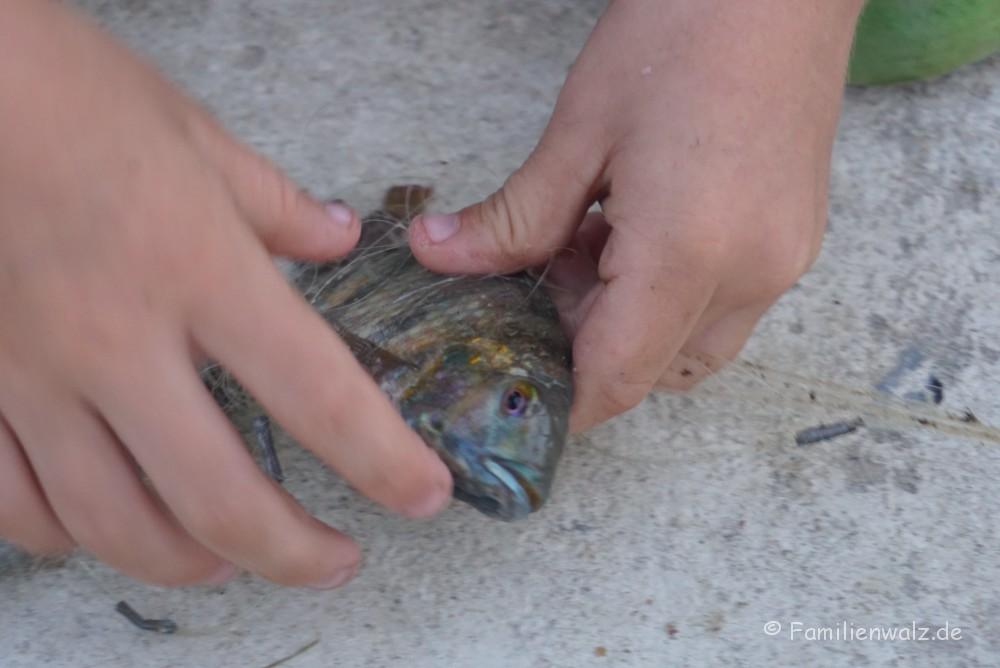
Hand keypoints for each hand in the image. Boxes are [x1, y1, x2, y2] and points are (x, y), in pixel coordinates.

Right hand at [0, 0, 449, 586]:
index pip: (318, 394)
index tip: (424, 497)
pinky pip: (16, 503)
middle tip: (338, 562)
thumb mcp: (197, 138)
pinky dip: (74, 537)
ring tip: (236, 562)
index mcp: (199, 270)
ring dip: (191, 564)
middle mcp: (118, 340)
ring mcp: (32, 375)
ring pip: (113, 524)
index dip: (384, 462)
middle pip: (218, 498)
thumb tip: (339, 237)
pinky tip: (112, 530)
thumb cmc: (68, 92)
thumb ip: (278, 207)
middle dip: (295, 554)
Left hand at [410, 0, 863, 430]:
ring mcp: (782, 261)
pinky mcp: (795, 241)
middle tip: (537, 286)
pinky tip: (634, 230)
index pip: (618, 375)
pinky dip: (670, 295)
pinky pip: (724, 306)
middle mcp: (748, 275)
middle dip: (588, 349)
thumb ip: (513, 217)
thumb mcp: (580, 131)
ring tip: (586, 245)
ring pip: (692, 345)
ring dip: (629, 325)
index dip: (566, 401)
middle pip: (654, 369)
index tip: (521, 394)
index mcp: (687, 254)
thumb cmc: (681, 32)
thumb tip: (436, 253)